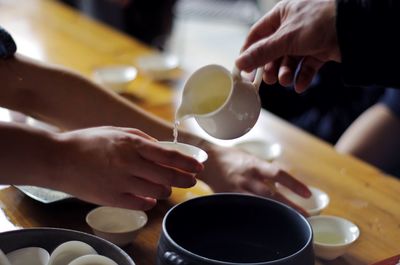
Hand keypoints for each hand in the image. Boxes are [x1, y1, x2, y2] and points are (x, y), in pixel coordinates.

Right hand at [50, 126, 202, 209]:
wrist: (59, 159)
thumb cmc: (89, 142)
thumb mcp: (117, 131)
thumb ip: (142, 139)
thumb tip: (162, 149)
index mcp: (131, 144)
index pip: (168, 156)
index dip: (187, 163)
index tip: (199, 167)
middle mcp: (129, 163)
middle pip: (167, 176)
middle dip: (184, 179)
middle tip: (191, 180)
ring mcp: (121, 183)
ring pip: (157, 192)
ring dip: (166, 190)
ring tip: (166, 187)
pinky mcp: (112, 199)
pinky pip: (140, 204)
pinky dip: (149, 202)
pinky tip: (149, 198)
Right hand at [198, 145, 310, 214]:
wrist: (207, 161)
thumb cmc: (232, 157)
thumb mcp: (251, 159)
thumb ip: (266, 170)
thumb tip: (284, 182)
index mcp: (255, 165)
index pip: (278, 174)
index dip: (294, 184)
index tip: (308, 194)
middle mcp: (247, 177)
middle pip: (272, 195)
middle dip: (290, 207)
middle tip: (305, 217)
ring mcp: (237, 190)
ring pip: (259, 205)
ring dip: (275, 213)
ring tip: (289, 222)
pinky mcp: (229, 198)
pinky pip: (245, 209)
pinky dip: (256, 216)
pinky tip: (265, 224)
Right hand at [236, 0, 340, 92]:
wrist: (355, 27)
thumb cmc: (319, 22)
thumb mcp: (285, 39)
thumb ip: (261, 53)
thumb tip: (240, 63)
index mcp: (281, 15)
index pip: (257, 35)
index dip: (249, 52)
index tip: (244, 70)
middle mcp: (291, 26)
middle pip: (273, 51)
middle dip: (270, 67)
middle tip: (269, 80)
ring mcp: (306, 39)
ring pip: (289, 61)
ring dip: (286, 73)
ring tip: (286, 81)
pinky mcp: (319, 51)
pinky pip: (305, 66)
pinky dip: (302, 77)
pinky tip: (300, 86)